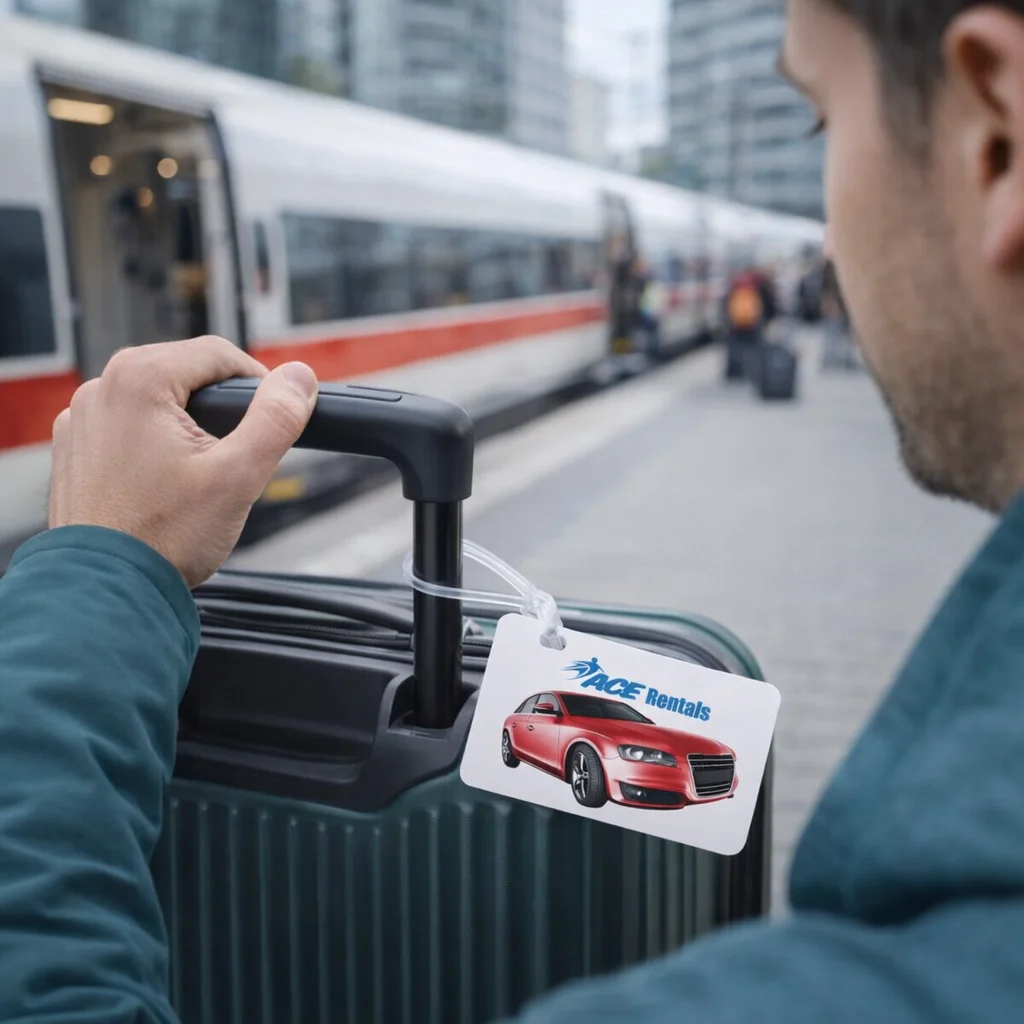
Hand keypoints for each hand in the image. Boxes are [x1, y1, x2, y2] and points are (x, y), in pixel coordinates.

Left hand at [48, 336, 317, 588]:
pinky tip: (166, 487)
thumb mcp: (239, 476)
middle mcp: (101, 389)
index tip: (275, 418)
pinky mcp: (75, 450)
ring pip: (158, 403)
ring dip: (188, 428)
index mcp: (139, 380)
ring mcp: (82, 420)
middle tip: (240, 457)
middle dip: (221, 410)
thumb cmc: (162, 539)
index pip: (219, 355)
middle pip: (187, 376)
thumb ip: (276, 419)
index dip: (258, 384)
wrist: (106, 591)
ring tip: (202, 478)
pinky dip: (154, 447)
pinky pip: (129, 429)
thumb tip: (299, 378)